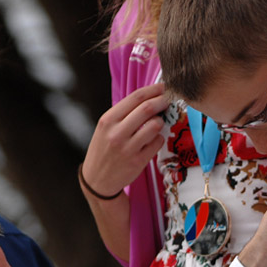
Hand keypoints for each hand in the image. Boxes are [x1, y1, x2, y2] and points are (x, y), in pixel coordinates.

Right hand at [81, 82, 169, 197]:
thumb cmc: (104, 149)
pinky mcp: (138, 161)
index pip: (135, 97)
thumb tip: (150, 98)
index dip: (153, 89)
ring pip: (155, 126)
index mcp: (108, 120)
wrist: (97, 180)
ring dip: (160, 122)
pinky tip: (153, 140)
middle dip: (162, 101)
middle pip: (147, 109)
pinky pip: (157, 143)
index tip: (164, 87)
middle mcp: (117, 133)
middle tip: (169, 99)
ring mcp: (128, 148)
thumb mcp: (106, 128)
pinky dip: (159, 138)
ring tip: (157, 123)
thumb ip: (124, 113)